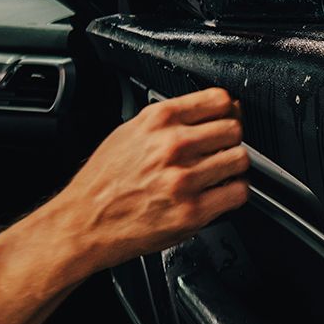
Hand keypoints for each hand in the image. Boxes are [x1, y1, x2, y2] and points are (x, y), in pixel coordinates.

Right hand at [48, 88, 248, 276]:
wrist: (84, 222)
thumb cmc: (103, 181)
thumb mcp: (129, 131)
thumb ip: (169, 120)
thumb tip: (209, 111)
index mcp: (159, 120)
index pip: (219, 100)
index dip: (228, 110)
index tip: (227, 118)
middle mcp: (174, 145)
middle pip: (234, 128)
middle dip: (230, 139)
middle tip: (220, 150)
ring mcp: (184, 179)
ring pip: (240, 159)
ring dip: (234, 166)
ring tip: (218, 172)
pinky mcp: (192, 211)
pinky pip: (237, 192)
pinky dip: (233, 192)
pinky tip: (219, 192)